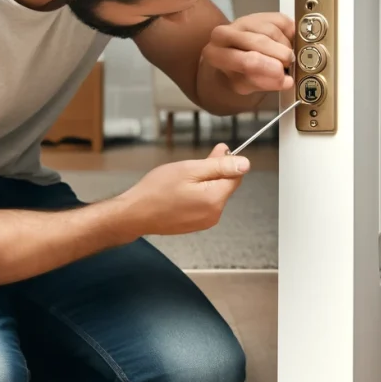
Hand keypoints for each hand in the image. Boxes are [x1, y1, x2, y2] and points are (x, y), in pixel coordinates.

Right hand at [119, 144, 249, 235]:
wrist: (135, 213)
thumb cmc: (157, 190)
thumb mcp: (189, 169)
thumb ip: (219, 166)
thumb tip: (245, 163)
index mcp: (215, 199)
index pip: (236, 176)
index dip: (226, 162)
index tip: (210, 156)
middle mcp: (214, 214)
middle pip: (225, 186)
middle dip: (212, 174)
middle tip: (190, 168)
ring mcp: (205, 222)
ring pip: (214, 195)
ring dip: (203, 185)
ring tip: (181, 182)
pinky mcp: (195, 225)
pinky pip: (204, 205)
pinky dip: (196, 196)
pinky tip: (179, 194)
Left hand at [201, 12, 295, 95]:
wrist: (233, 58)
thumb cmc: (237, 74)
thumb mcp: (244, 86)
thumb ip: (263, 83)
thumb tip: (286, 80)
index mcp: (214, 54)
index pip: (245, 61)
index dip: (267, 68)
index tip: (281, 74)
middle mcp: (224, 33)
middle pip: (260, 42)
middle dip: (279, 55)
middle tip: (288, 66)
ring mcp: (243, 20)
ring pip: (272, 32)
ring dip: (285, 48)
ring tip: (285, 60)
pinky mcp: (261, 14)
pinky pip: (283, 24)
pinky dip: (290, 37)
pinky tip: (285, 47)